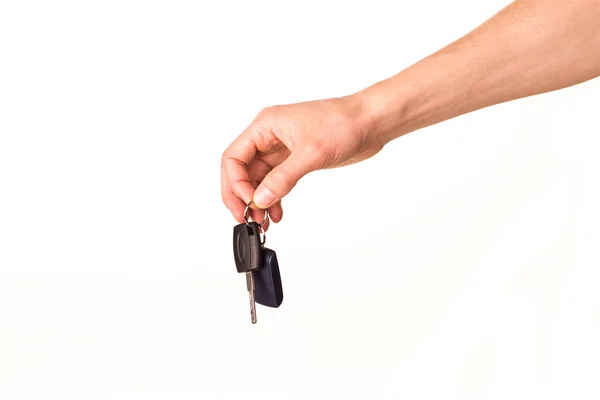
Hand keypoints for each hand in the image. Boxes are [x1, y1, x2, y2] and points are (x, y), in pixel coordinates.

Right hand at [221, 94, 383, 227]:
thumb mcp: (311, 153)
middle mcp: (269, 136)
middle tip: (247, 218)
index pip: (233, 157)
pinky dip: (274, 197)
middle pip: (242, 170)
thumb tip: (261, 199)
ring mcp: (282, 148)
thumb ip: (283, 178)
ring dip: (258, 200)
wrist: (370, 121)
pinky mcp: (295, 159)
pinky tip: (278, 211)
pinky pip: (275, 181)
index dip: (235, 184)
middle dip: (243, 195)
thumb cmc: (343, 123)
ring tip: (263, 220)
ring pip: (258, 178)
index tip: (247, 203)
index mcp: (265, 125)